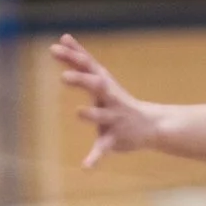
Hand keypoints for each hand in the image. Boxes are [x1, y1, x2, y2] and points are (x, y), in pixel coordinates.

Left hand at [52, 32, 167, 168]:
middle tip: (64, 77)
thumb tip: (63, 37)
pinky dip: (95, 158)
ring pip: (102, 116)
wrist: (151, 125)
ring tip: (79, 113)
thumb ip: (81, 59)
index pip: (87, 66)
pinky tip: (85, 167)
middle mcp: (110, 98)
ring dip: (92, 115)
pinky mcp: (115, 139)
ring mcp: (114, 118)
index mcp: (103, 84)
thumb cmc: (117, 99)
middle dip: (82, 81)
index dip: (71, 57)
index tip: (53, 48)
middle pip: (96, 86)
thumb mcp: (101, 78)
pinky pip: (103, 148)